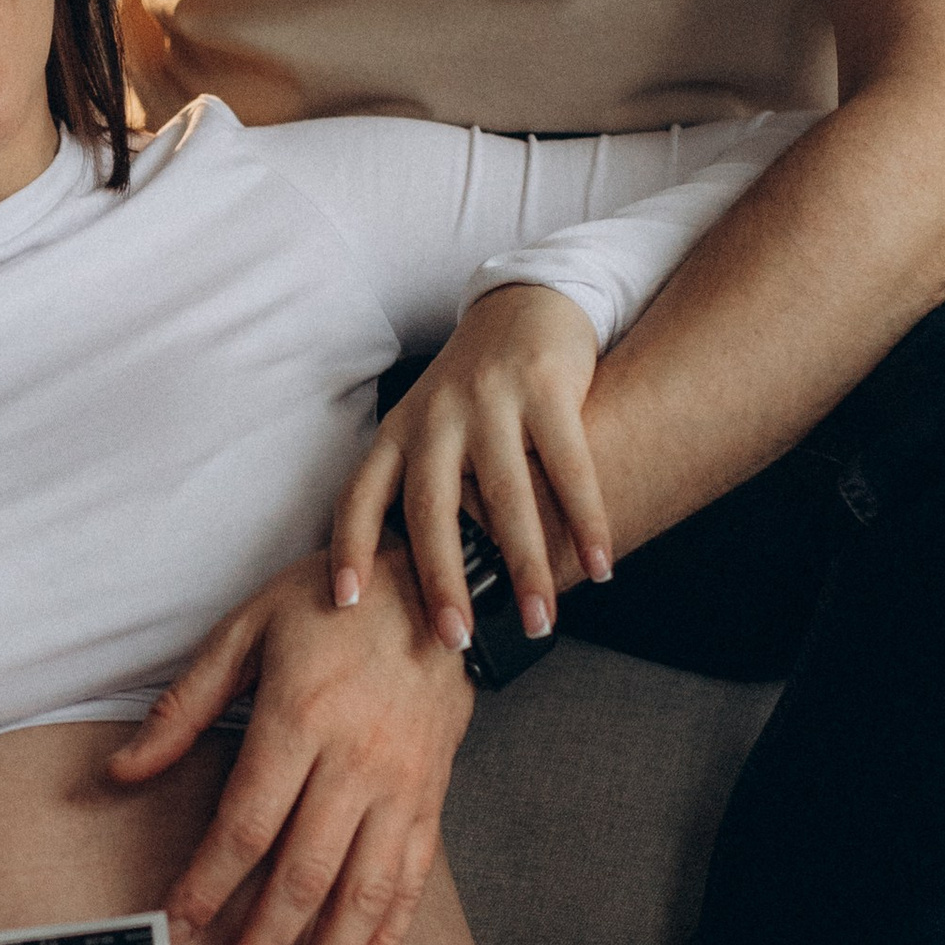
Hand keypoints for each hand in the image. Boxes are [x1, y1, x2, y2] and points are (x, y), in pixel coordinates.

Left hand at [107, 546, 471, 944]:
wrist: (436, 583)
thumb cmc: (326, 602)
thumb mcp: (245, 631)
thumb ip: (183, 707)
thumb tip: (120, 772)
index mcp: (301, 719)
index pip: (247, 823)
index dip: (210, 883)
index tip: (180, 927)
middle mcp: (356, 762)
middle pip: (303, 875)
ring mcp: (402, 787)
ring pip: (363, 894)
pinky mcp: (432, 799)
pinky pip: (409, 882)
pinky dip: (385, 939)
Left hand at [331, 284, 610, 657]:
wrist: (525, 304)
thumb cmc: (474, 392)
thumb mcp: (429, 429)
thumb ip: (424, 489)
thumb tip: (423, 585)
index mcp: (397, 433)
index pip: (359, 496)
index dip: (348, 549)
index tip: (345, 602)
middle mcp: (435, 417)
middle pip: (431, 509)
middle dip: (442, 581)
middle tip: (456, 640)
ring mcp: (489, 400)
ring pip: (505, 497)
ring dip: (525, 566)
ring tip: (540, 620)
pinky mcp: (544, 387)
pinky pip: (568, 466)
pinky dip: (587, 521)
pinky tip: (599, 565)